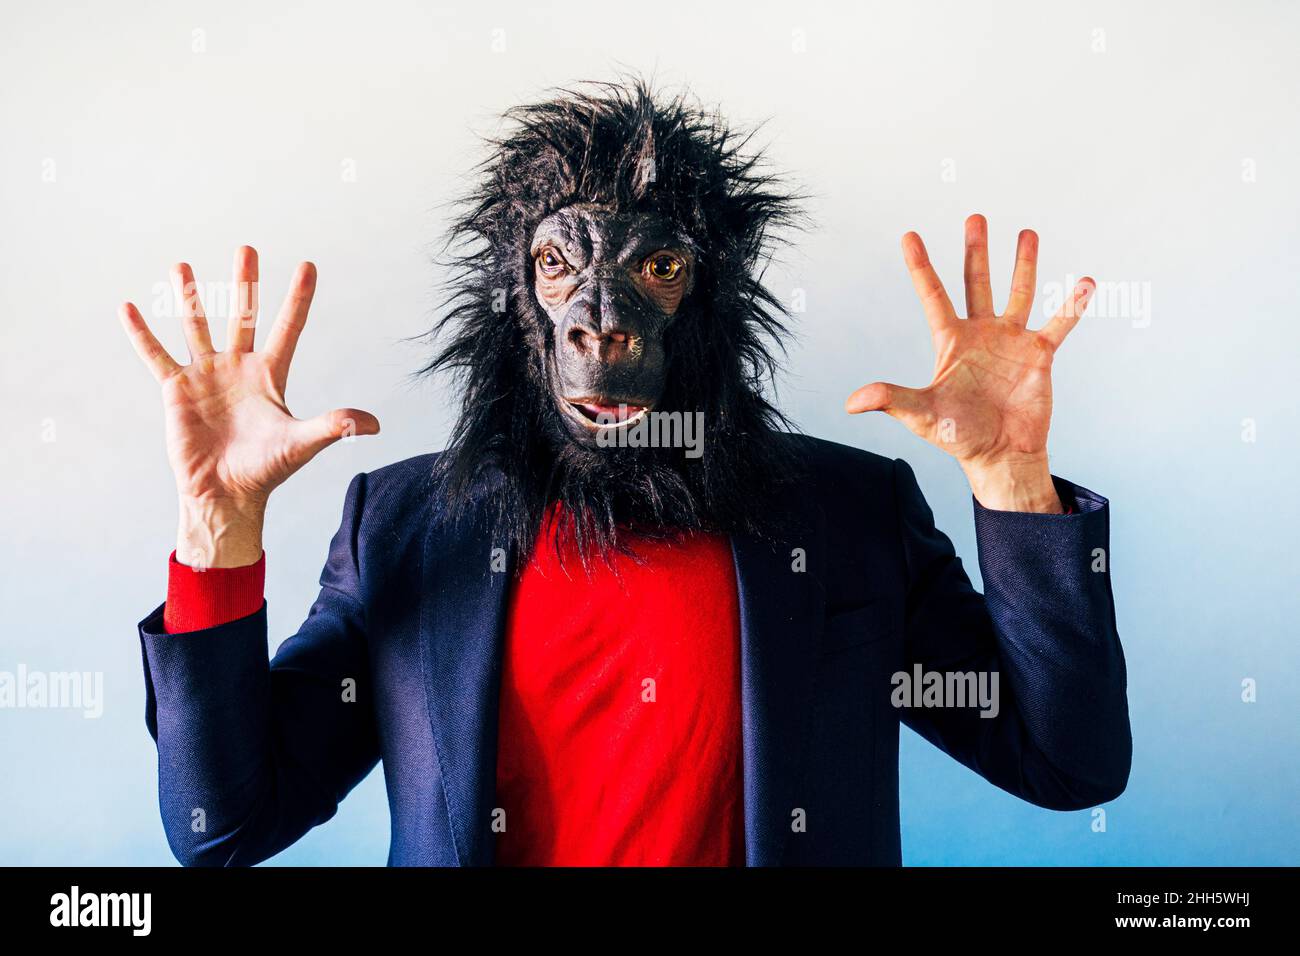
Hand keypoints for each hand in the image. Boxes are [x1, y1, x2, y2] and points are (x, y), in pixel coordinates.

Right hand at [119, 246, 378, 566]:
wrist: (226, 495)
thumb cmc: (266, 470)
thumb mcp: (301, 444)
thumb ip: (334, 427)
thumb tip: (375, 424)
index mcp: (270, 375)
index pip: (287, 328)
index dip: (298, 298)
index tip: (308, 265)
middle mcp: (237, 368)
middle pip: (242, 315)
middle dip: (244, 283)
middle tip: (247, 248)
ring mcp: (206, 376)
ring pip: (196, 327)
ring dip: (189, 298)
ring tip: (182, 267)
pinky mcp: (176, 390)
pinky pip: (156, 355)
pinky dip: (141, 334)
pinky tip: (129, 307)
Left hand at [845, 215, 1093, 512]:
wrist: (1000, 455)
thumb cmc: (959, 437)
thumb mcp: (921, 416)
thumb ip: (891, 400)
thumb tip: (851, 402)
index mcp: (951, 342)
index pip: (932, 296)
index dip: (920, 266)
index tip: (909, 235)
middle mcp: (981, 334)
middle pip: (975, 283)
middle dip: (975, 251)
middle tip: (974, 217)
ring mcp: (1011, 341)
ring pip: (1018, 293)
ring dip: (1023, 264)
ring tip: (1026, 233)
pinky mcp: (1039, 355)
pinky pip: (1058, 324)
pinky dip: (1072, 305)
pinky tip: (1085, 282)